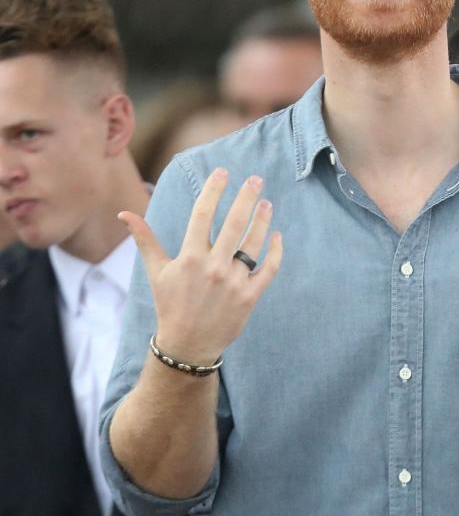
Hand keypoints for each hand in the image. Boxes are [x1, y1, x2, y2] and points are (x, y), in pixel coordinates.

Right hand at [118, 168, 282, 365]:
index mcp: (189, 258)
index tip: (223, 172)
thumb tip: (124, 214)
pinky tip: (277, 236)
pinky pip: (268, 269)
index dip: (213, 190)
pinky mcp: (250, 296)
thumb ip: (145, 240)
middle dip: (246, 198)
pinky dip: (276, 252)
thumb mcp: (156, 272)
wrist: (187, 344)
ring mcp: (233, 282)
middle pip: (233, 224)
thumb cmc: (170, 304)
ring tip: (267, 202)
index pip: (202, 215)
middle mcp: (212, 267)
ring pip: (253, 243)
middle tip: (256, 179)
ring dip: (262, 220)